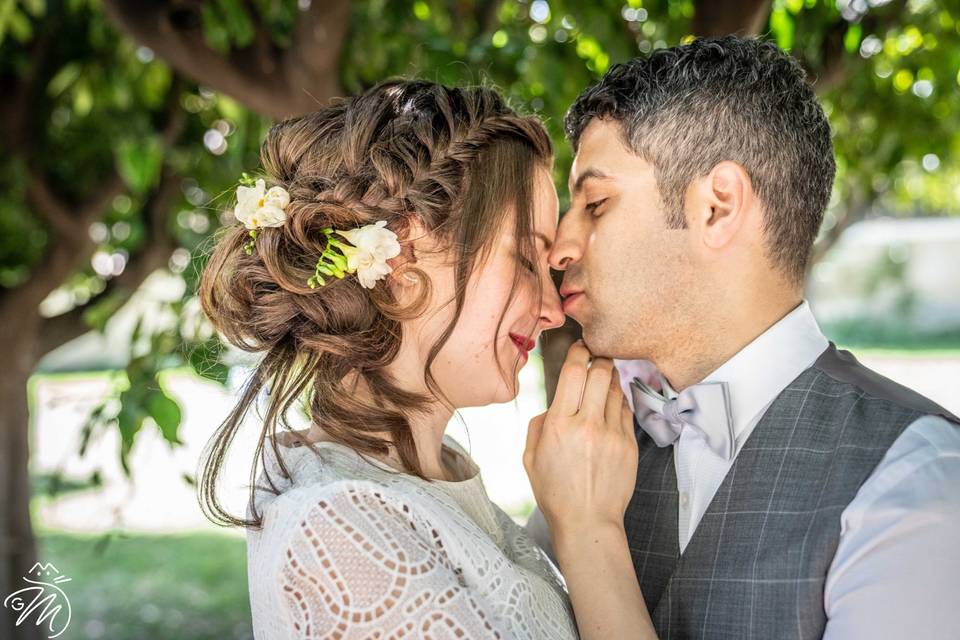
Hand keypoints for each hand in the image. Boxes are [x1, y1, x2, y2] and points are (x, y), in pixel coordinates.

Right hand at [523, 340, 638, 544]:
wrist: (588, 521)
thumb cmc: (555, 492)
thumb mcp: (530, 456)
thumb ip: (541, 422)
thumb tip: (556, 402)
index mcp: (558, 425)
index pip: (573, 373)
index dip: (578, 353)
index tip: (580, 347)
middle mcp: (587, 425)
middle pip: (600, 373)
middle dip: (599, 358)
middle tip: (596, 355)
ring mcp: (611, 434)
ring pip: (615, 388)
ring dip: (609, 377)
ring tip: (603, 377)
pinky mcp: (628, 444)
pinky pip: (625, 410)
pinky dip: (618, 400)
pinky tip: (611, 402)